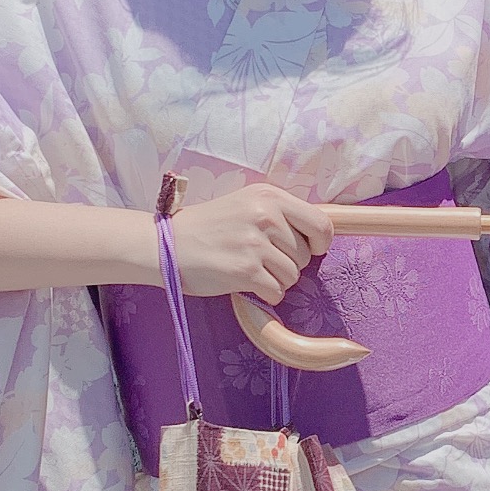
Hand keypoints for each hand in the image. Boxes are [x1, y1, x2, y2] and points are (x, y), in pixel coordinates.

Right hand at [165, 183, 333, 303]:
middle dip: (288, 262)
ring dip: (275, 280)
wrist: (167, 244)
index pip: (321, 224)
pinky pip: (277, 292)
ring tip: (249, 268)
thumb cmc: (211, 227)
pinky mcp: (245, 271)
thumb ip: (282, 214)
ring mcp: (255, 244)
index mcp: (270, 196)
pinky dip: (265, 294)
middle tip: (259, 258)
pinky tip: (245, 282)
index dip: (321, 243)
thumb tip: (320, 236)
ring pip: (293, 276)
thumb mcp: (247, 204)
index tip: (310, 249)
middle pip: (306, 255)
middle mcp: (265, 216)